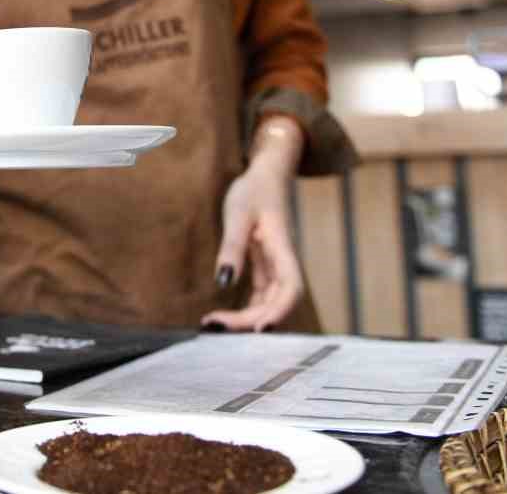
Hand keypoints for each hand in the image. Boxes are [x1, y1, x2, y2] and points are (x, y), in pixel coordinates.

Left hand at [201, 128, 304, 331]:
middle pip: (276, 303)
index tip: (260, 329)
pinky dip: (244, 309)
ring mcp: (274, 268)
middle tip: (215, 326)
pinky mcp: (264, 269)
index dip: (280, 312)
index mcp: (283, 250)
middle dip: (250, 321)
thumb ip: (232, 247)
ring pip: (267, 303)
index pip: (291, 289)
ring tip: (215, 325)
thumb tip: (224, 282)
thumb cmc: (254, 191)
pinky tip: (224, 317)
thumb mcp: (238, 215)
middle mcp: (282, 264)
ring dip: (245, 318)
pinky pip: (259, 297)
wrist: (264, 177)